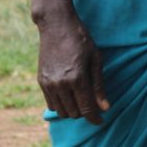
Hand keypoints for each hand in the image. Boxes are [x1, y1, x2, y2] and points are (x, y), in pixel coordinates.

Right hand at [36, 4, 109, 123]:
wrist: (56, 25)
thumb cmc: (81, 40)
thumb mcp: (96, 60)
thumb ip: (99, 86)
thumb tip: (105, 108)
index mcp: (77, 79)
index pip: (87, 109)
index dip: (95, 119)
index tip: (101, 120)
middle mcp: (61, 84)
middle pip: (74, 113)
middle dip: (85, 113)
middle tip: (93, 105)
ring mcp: (49, 84)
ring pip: (62, 112)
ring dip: (72, 110)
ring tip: (81, 100)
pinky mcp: (41, 81)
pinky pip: (51, 104)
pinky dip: (61, 105)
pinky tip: (69, 96)